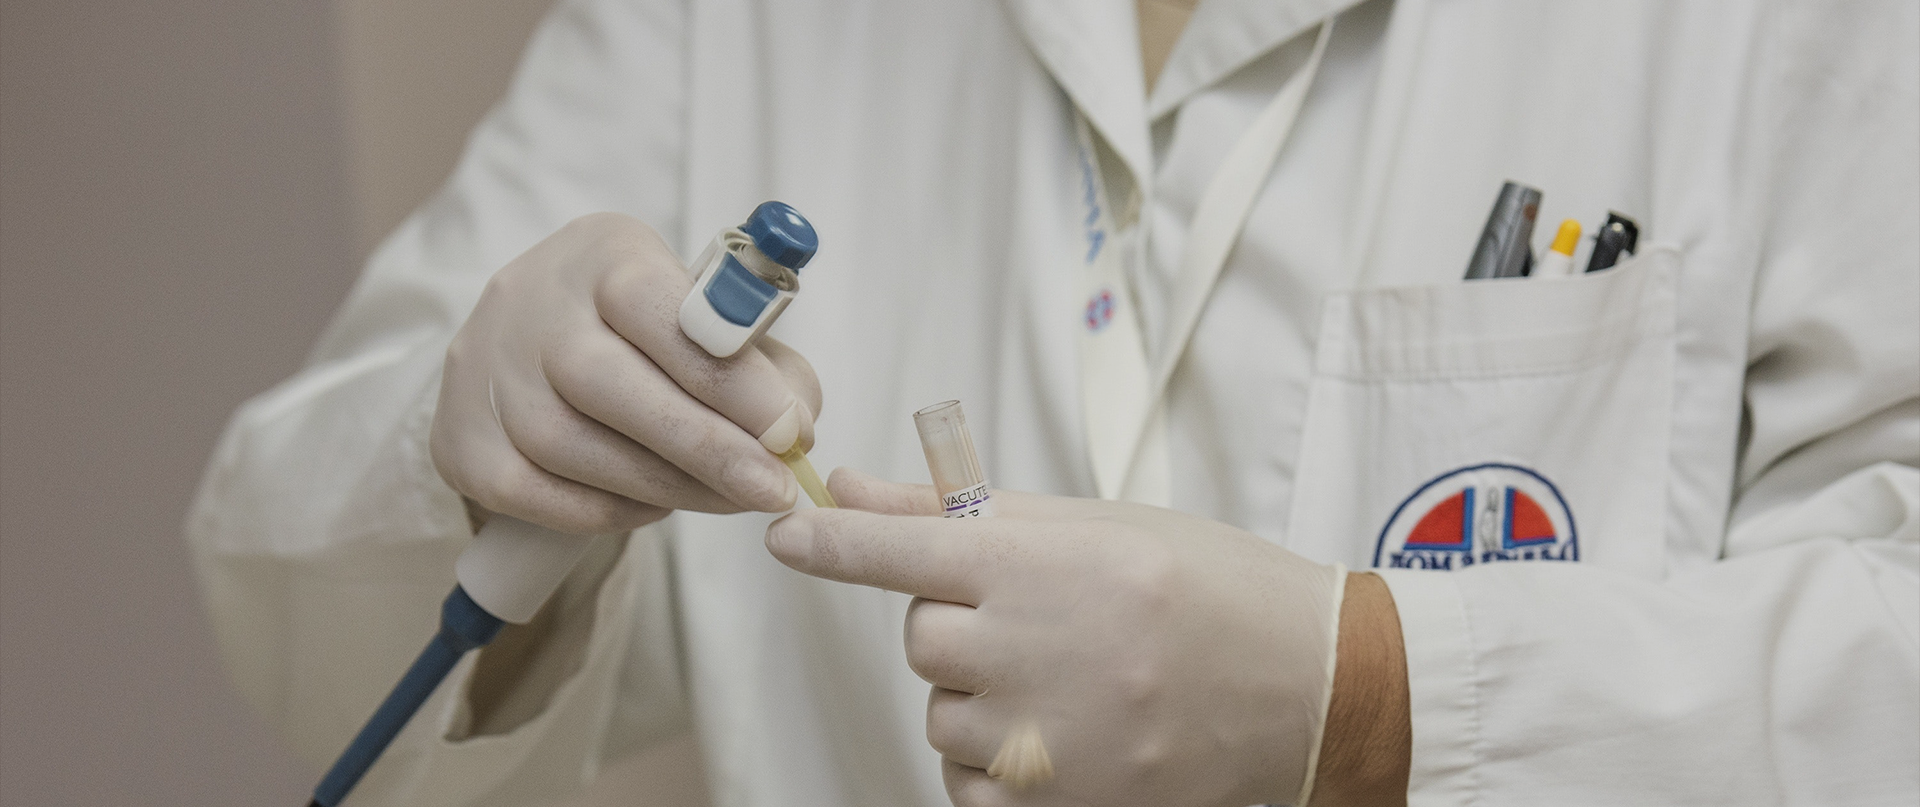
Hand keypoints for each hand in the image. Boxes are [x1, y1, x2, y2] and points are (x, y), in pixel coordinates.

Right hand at [430, 213, 820, 534]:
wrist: (530, 342)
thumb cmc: (646, 333)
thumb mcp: (709, 318)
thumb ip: (766, 366)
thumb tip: (795, 431)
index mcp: (603, 254)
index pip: (662, 311)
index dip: (733, 379)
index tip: (791, 432)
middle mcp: (529, 302)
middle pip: (608, 383)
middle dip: (705, 446)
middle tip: (771, 490)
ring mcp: (484, 371)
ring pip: (570, 446)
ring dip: (666, 487)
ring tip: (729, 500)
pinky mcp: (461, 441)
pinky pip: (537, 493)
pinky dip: (606, 510)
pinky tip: (655, 506)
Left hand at [767, 468, 1375, 805]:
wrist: (1317, 689)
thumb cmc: (1214, 591)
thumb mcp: (1101, 526)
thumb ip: (968, 513)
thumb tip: (853, 488)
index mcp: (1045, 568)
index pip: (899, 552)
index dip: (832, 542)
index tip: (787, 533)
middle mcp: (1037, 654)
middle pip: (923, 638)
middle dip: (963, 623)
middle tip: (1044, 618)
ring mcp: (1047, 741)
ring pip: (944, 715)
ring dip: (982, 697)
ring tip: (1073, 680)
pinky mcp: (1061, 806)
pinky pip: (969, 785)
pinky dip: (996, 763)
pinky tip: (1064, 734)